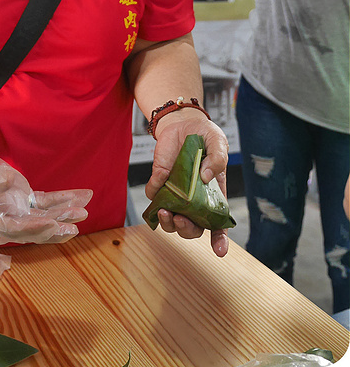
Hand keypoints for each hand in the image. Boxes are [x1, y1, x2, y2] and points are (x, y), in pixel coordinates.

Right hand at [0, 139, 91, 245]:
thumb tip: (11, 181)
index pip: (15, 229)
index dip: (34, 227)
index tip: (52, 222)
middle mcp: (3, 221)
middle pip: (34, 229)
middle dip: (56, 227)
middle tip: (76, 223)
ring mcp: (13, 210)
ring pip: (43, 215)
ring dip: (64, 213)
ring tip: (85, 209)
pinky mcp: (18, 199)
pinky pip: (43, 202)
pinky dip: (61, 199)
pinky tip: (79, 197)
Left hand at [145, 109, 229, 256]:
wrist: (182, 123)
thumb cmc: (205, 136)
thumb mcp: (218, 142)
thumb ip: (217, 159)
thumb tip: (205, 177)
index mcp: (214, 195)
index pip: (218, 224)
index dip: (220, 240)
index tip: (220, 251)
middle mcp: (194, 199)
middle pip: (191, 228)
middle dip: (185, 230)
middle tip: (180, 219)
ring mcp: (176, 193)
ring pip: (169, 219)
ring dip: (166, 222)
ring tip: (164, 211)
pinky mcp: (159, 181)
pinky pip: (154, 195)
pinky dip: (154, 194)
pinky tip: (158, 185)